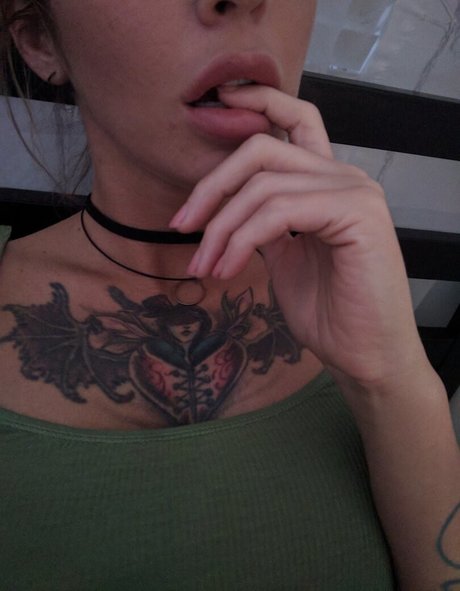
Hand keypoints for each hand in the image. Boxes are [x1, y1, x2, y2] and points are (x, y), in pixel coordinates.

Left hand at [170, 85, 427, 388]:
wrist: (364, 354)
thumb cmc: (327, 311)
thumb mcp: (285, 258)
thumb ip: (265, 223)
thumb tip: (230, 207)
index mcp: (328, 182)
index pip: (296, 120)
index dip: (259, 102)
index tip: (218, 102)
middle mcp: (344, 177)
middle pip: (261, 150)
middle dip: (212, 186)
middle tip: (183, 226)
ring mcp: (354, 191)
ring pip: (264, 184)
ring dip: (222, 228)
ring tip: (205, 267)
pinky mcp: (357, 213)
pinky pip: (280, 211)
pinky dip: (242, 239)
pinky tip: (227, 268)